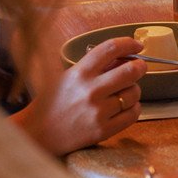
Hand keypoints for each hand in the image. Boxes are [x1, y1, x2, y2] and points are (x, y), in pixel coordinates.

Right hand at [12, 37, 147, 155]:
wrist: (38, 134)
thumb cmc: (52, 103)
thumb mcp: (68, 77)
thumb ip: (94, 68)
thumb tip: (124, 58)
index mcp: (79, 73)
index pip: (110, 48)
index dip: (128, 43)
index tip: (137, 44)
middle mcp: (90, 90)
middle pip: (130, 71)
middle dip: (140, 66)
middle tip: (139, 66)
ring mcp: (98, 111)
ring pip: (134, 93)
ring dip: (134, 89)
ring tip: (124, 91)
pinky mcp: (103, 130)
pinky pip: (133, 114)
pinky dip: (134, 108)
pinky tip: (125, 107)